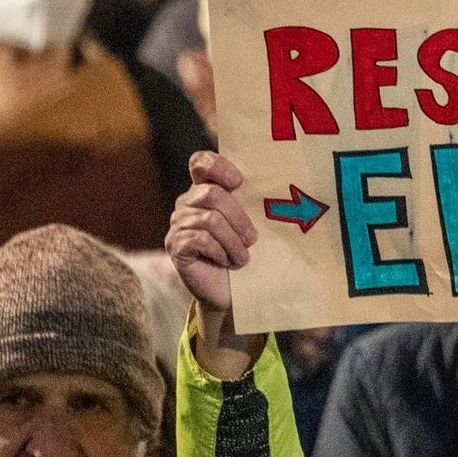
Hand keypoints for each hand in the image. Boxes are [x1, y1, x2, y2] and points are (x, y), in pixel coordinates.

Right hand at [166, 152, 258, 370]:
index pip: (201, 163)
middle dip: (239, 218)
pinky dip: (220, 252)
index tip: (239, 181)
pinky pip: (200, 239)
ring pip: (209, 219)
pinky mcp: (175, 245)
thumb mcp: (255, 224)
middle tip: (253, 240)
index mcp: (207, 190)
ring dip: (233, 241)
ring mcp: (179, 224)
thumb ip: (254, 202)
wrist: (236, 293)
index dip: (217, 166)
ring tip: (242, 257)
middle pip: (212, 194)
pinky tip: (227, 263)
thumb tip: (282, 183)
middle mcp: (188, 203)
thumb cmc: (249, 255)